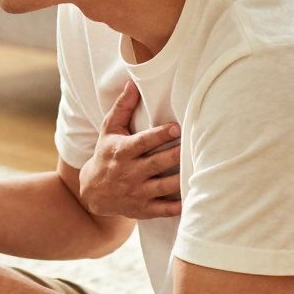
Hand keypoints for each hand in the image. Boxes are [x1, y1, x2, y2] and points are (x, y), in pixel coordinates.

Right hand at [79, 80, 182, 218]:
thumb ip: (122, 107)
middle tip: (194, 146)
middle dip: (176, 155)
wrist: (92, 192)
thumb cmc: (105, 154)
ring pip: (164, 186)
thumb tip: (132, 83)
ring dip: (181, 179)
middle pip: (157, 163)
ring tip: (200, 170)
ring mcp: (137, 192)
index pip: (143, 142)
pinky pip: (164, 209)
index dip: (160, 135)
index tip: (176, 127)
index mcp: (122, 151)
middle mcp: (129, 172)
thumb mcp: (108, 131)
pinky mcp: (143, 209)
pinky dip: (178, 206)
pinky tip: (193, 198)